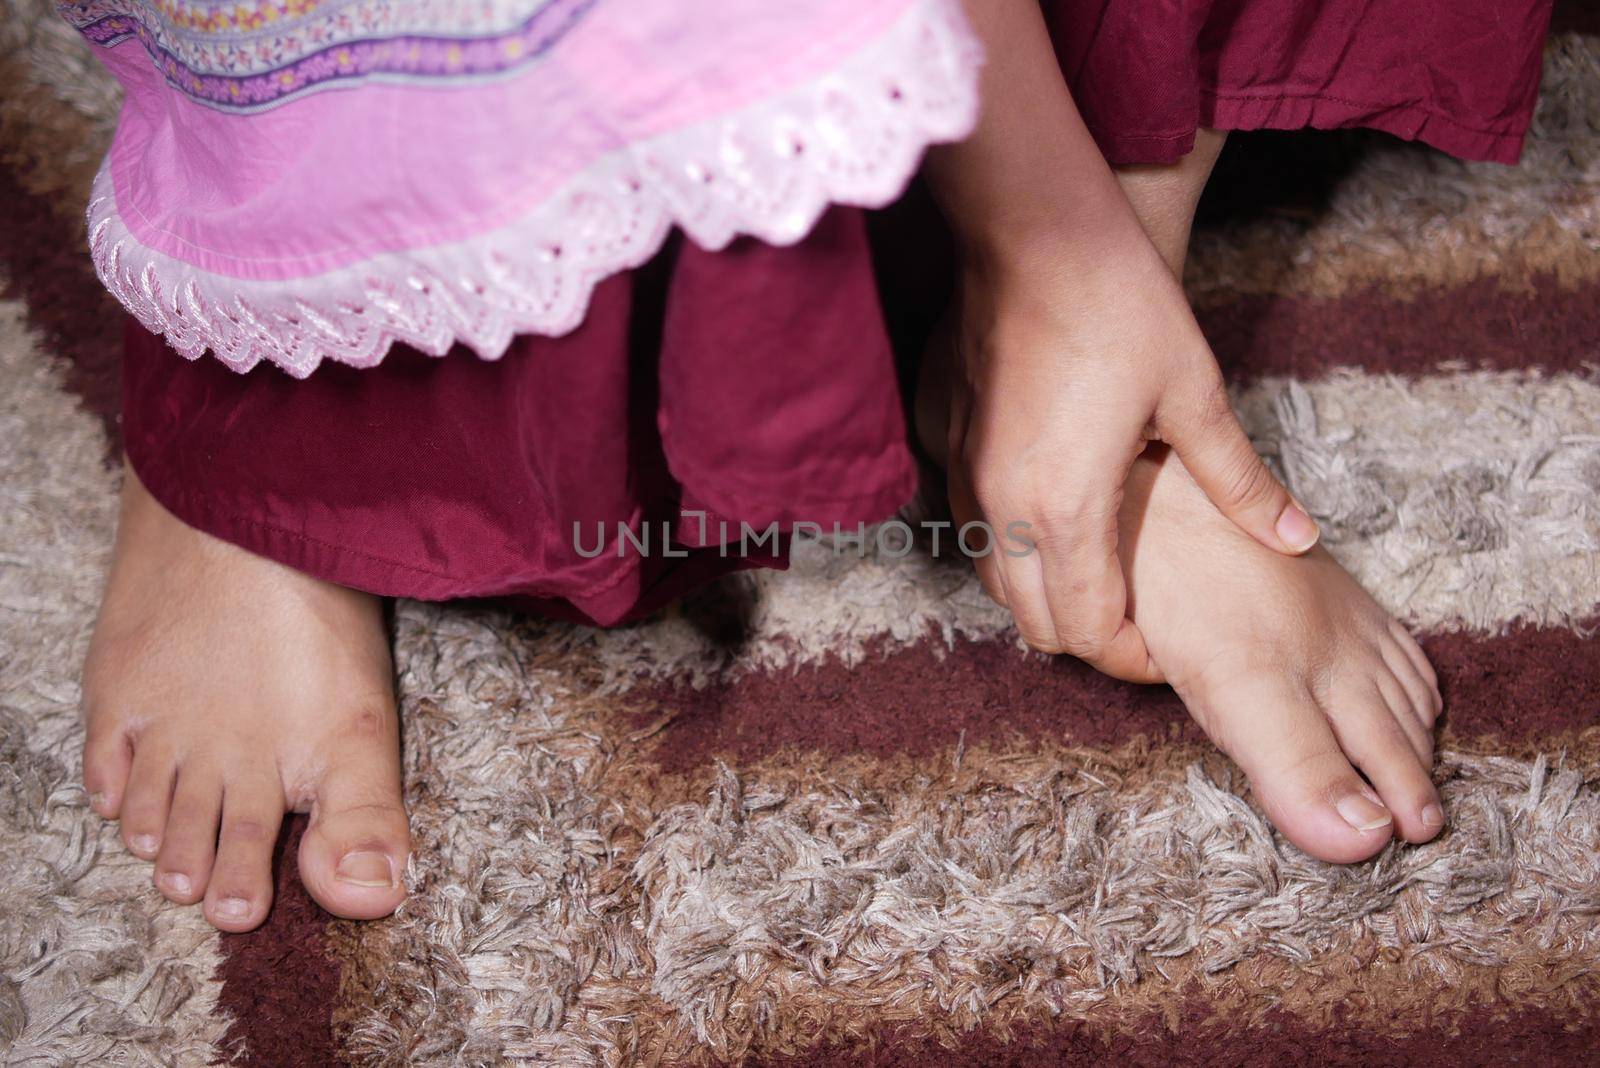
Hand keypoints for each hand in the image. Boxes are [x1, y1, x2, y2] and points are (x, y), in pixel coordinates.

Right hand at [934, 233, 1318, 681]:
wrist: (1033, 229)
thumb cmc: (1116, 303)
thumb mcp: (1194, 393)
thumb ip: (1240, 481)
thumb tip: (1297, 537)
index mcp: (1065, 507)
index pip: (1089, 629)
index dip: (1130, 658)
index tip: (1164, 651)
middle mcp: (1003, 506)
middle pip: (1032, 624)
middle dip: (1087, 639)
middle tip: (1137, 624)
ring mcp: (966, 477)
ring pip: (995, 583)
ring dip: (1043, 598)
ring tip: (1098, 577)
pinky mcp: (948, 445)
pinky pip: (974, 531)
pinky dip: (1011, 552)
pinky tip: (1053, 520)